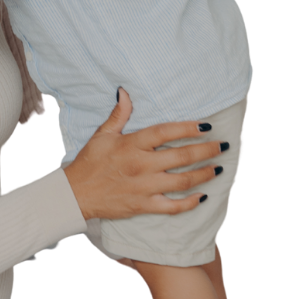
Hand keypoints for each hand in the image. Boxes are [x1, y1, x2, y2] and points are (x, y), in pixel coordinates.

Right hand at [63, 88, 223, 220]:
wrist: (76, 193)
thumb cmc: (90, 161)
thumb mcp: (102, 134)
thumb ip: (119, 114)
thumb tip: (125, 92)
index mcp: (131, 144)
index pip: (164, 132)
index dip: (187, 128)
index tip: (205, 126)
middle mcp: (140, 165)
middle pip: (181, 156)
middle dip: (206, 151)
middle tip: (222, 146)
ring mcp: (144, 187)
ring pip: (182, 181)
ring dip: (204, 174)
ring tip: (218, 168)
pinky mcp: (144, 205)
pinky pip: (172, 206)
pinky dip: (190, 203)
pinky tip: (203, 196)